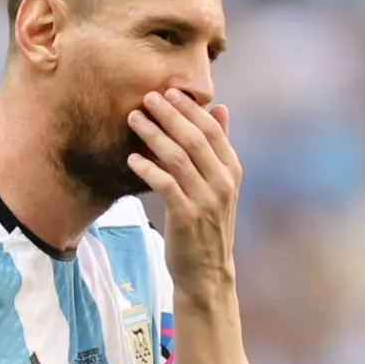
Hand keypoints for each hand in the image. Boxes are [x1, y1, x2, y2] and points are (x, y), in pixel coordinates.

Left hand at [127, 90, 240, 295]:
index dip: (190, 108)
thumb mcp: (220, 185)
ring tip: (134, 118)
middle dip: (169, 114)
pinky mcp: (186, 217)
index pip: (212, 130)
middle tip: (147, 97)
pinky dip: (147, 168)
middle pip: (194, 138)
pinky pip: (165, 184)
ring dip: (153, 134)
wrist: (207, 272)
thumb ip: (219, 148)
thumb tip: (221, 108)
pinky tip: (132, 158)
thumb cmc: (208, 224)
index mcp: (232, 171)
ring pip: (177, 157)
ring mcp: (206, 200)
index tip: (169, 91)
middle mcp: (223, 183)